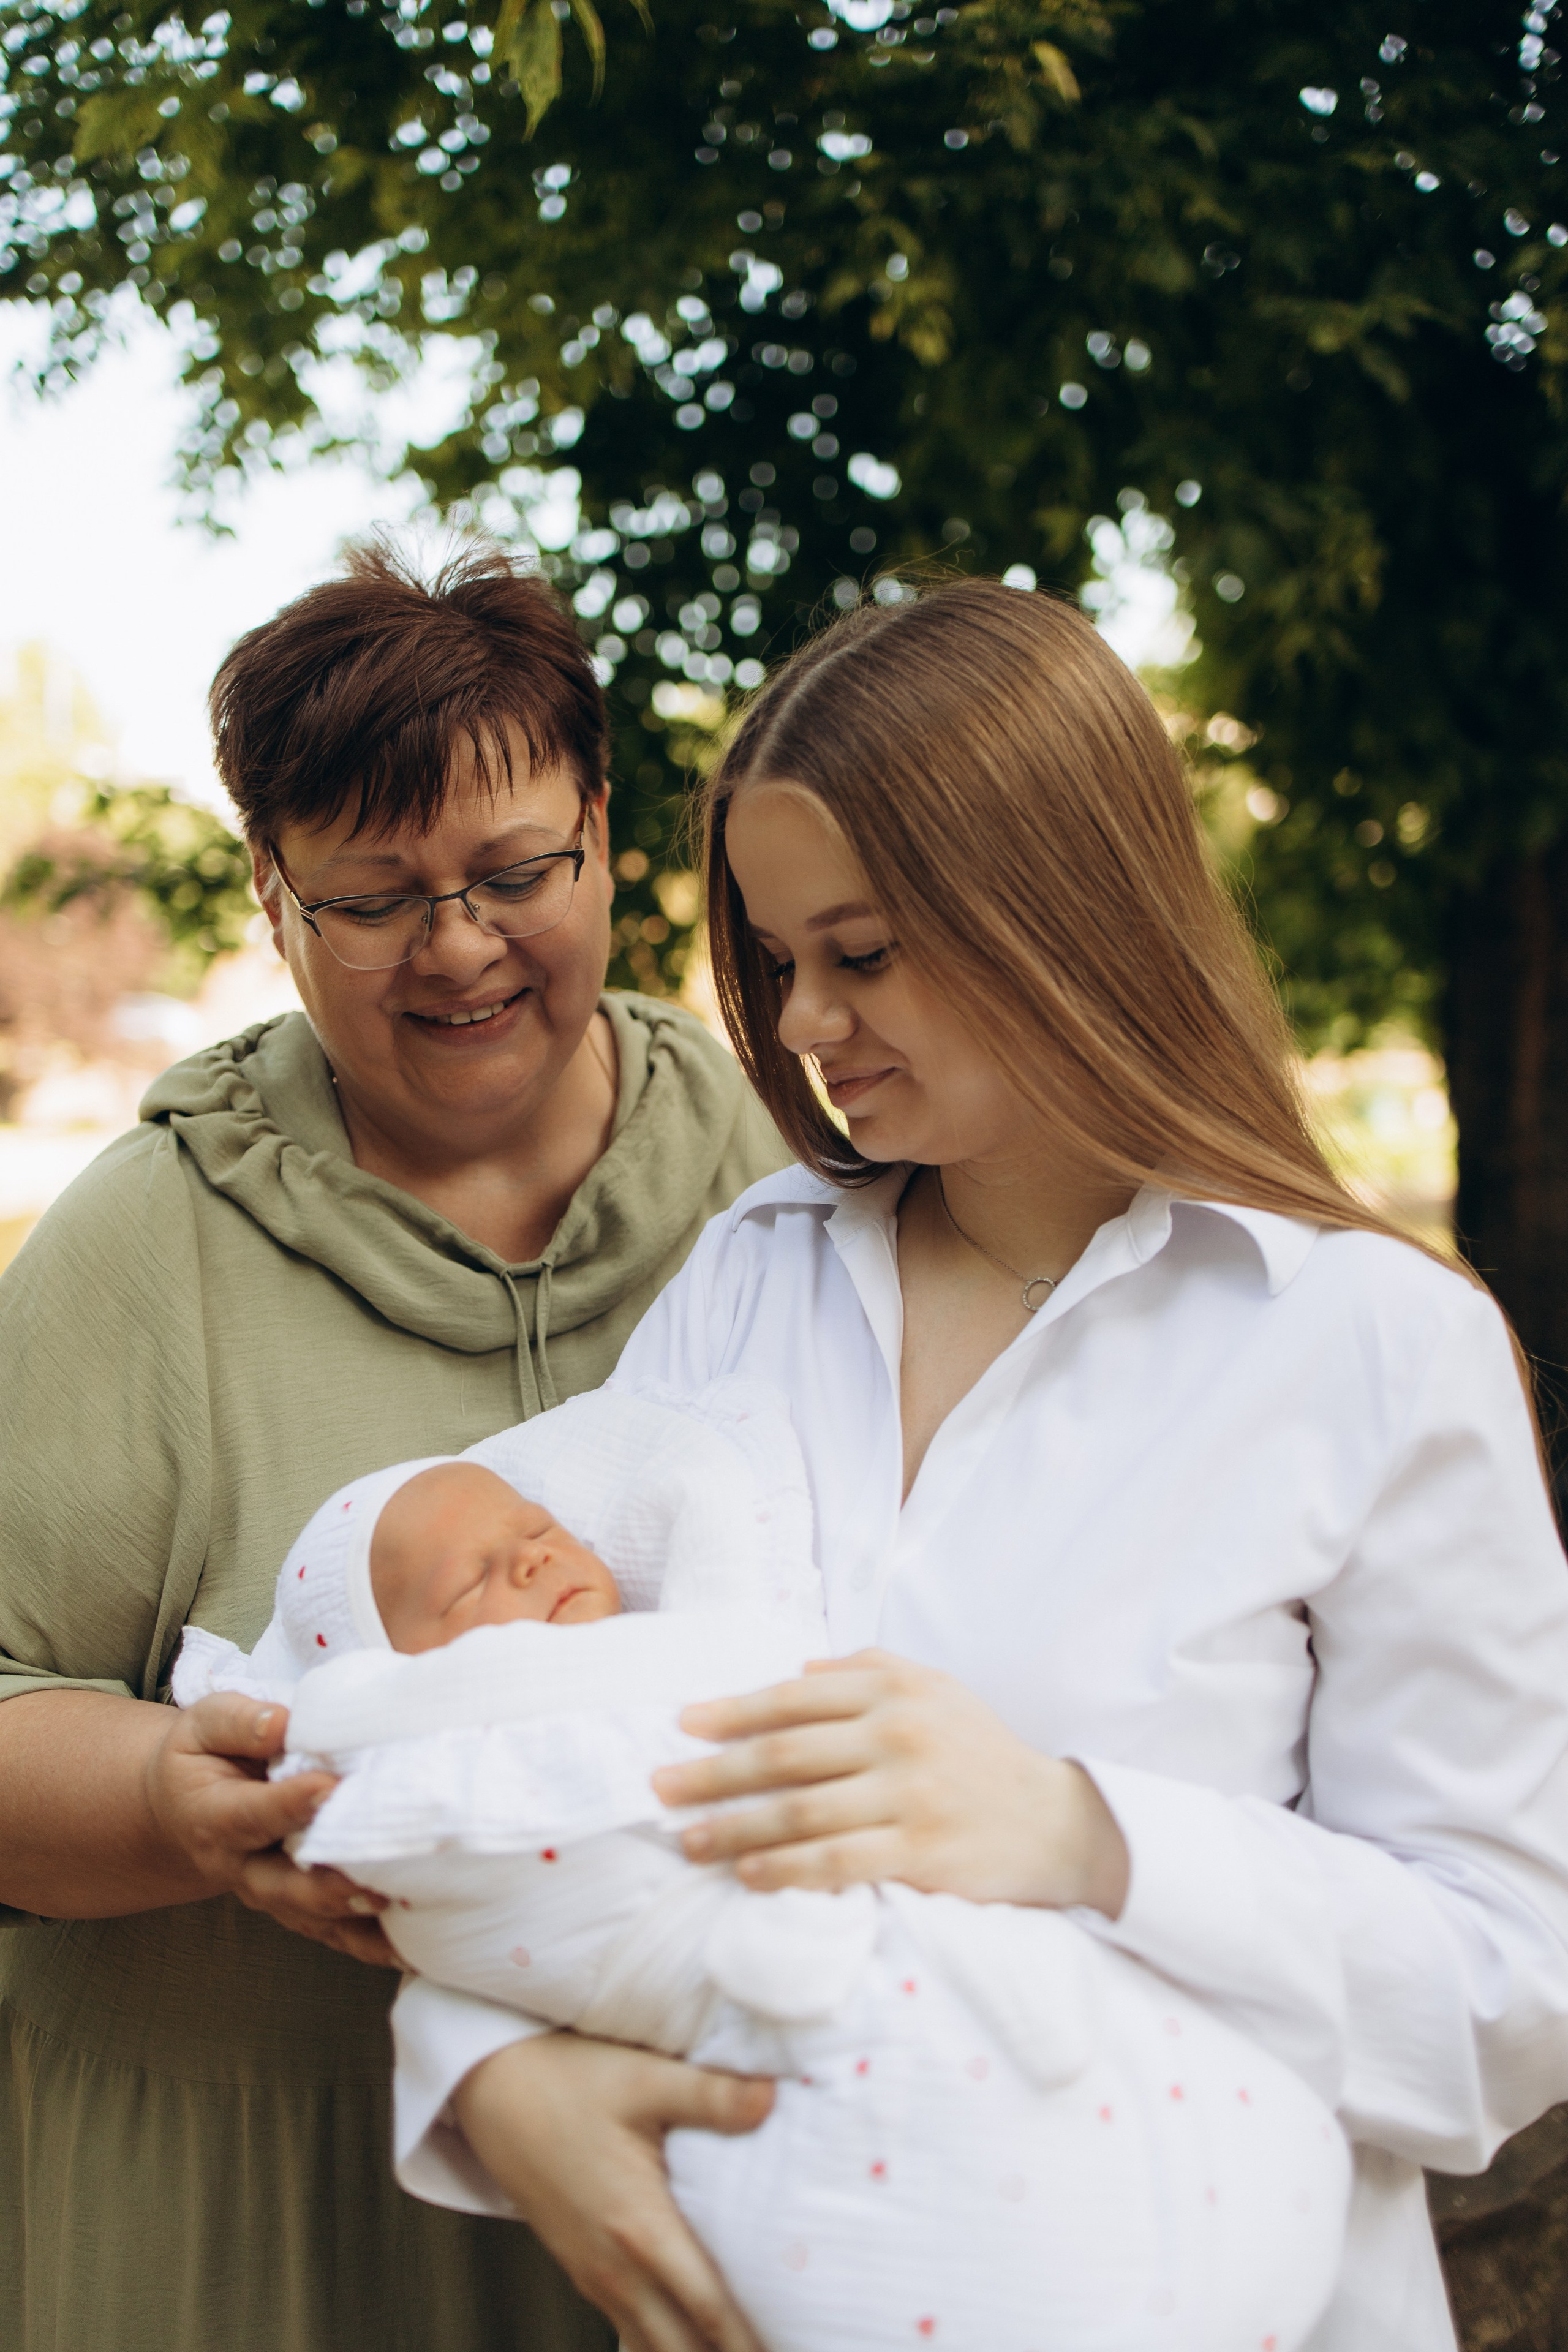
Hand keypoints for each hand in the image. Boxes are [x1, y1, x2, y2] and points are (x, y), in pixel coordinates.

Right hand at [143, 1692, 396, 1965]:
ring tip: (406, 1910)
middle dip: (330, 1886)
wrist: (184, 1807)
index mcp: (215, 1817)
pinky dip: (371, 1943)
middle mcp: (241, 1867)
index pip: (253, 1815)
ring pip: (313, 1917)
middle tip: (375, 1876)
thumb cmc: (203, 1756)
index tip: (330, 1788)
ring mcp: (270, 1894)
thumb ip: (240, 1722)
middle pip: (284, 1886)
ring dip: (359, 1920)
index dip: (290, 1805)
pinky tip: (412, 1946)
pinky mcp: (297, 1907)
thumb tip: (281, 1723)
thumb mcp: (204, 1725)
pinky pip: (334, 1932)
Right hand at [454, 2033, 772, 2351]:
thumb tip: (773, 2098)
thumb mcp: (644, 2078)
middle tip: (785, 2346)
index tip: (793, 2344)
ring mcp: (595, 2277)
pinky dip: (667, 2344)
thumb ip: (712, 2095)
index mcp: (639, 2229)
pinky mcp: (584, 2270)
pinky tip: (694, 2336)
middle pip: (685, 2350)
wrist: (492, 2088)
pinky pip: (632, 2330)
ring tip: (746, 2347)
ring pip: (654, 2348)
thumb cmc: (568, 2079)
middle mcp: (616, 2269)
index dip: (753, 2341)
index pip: (711, 2310)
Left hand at [653, 1649, 1128, 1916]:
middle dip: (712, 1772)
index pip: (793, 1699)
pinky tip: (748, 1876)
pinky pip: (835, 1863)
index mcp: (894, 1689)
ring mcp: (909, 1796)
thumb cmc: (979, 1752)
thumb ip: (864, 1669)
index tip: (681, 1726)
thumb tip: (790, 1671)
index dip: (731, 1712)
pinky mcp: (919, 1853)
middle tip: (659, 1787)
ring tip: (688, 1841)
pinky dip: (785, 1871)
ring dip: (735, 1829)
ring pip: (800, 1812)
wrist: (1056, 1821)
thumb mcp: (933, 1689)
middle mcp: (898, 1735)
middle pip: (784, 1755)